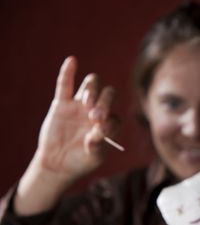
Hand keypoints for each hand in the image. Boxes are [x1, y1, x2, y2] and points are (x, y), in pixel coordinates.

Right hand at [34, 56, 116, 180]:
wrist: (58, 163)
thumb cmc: (80, 161)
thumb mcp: (93, 158)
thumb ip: (97, 146)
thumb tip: (97, 134)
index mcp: (108, 124)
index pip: (115, 116)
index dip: (110, 120)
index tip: (100, 130)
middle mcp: (97, 111)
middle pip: (108, 94)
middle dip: (104, 101)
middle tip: (94, 116)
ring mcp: (80, 105)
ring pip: (91, 85)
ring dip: (92, 90)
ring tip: (87, 104)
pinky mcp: (62, 103)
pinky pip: (65, 85)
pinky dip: (68, 72)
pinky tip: (72, 61)